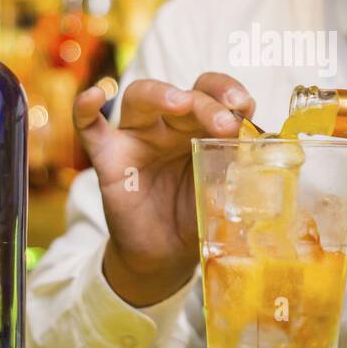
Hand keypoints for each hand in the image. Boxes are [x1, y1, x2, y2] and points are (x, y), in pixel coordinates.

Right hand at [74, 72, 253, 305]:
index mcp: (202, 126)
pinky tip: (92, 97)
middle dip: (207, 104)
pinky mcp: (109, 157)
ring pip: (141, 98)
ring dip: (161, 94)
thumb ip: (236, 176)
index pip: (215, 93)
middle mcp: (170, 124)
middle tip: (225, 125)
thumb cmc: (196, 215)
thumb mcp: (223, 194)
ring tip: (180, 104)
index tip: (245, 105)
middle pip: (185, 95)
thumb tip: (260, 167)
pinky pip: (90, 128)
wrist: (165, 255)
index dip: (229, 92)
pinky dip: (86, 110)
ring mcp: (138, 137)